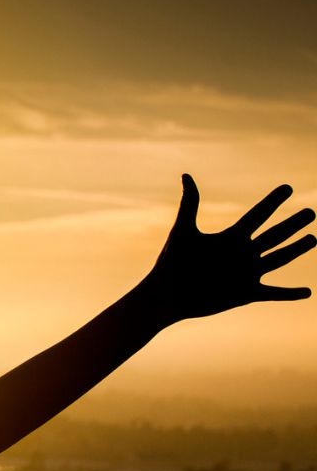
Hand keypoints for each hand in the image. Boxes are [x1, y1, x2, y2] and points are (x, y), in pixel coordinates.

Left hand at [141, 174, 314, 322]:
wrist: (167, 295)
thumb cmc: (172, 262)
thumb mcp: (184, 231)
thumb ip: (190, 203)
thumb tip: (186, 174)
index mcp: (230, 237)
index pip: (258, 215)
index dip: (273, 201)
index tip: (288, 187)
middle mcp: (242, 254)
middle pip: (275, 236)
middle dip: (293, 224)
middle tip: (311, 212)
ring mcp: (246, 274)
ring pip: (279, 259)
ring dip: (297, 250)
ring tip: (313, 239)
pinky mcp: (246, 294)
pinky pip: (273, 294)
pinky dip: (289, 295)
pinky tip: (307, 293)